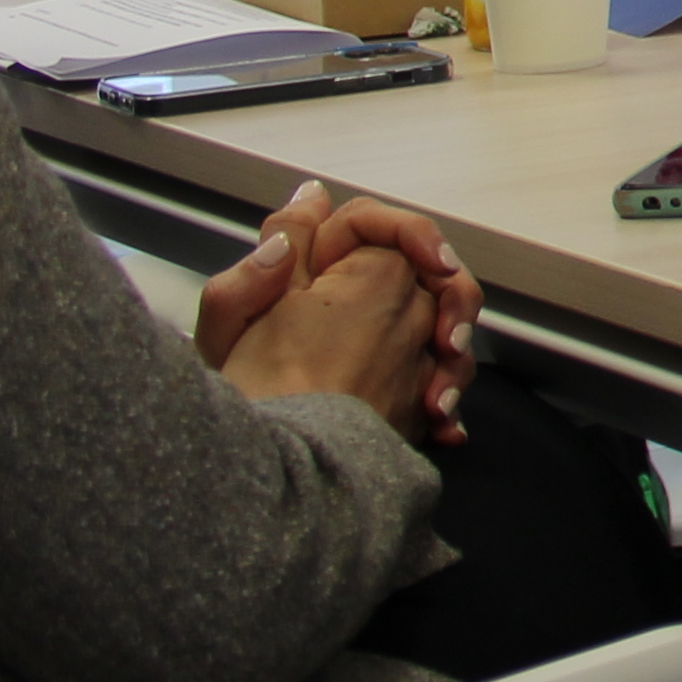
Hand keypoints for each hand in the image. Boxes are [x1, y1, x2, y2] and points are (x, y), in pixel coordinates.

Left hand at [198, 180, 478, 442]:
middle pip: (432, 276)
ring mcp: (389, 340)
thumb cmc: (233, 390)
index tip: (436, 265)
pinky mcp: (403, 383)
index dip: (415, 235)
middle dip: (454, 305)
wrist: (256, 461)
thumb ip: (250, 275)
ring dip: (454, 362)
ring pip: (447, 329)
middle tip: (447, 342)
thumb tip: (296, 220)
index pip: (377, 225)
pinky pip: (440, 380)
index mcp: (320, 269)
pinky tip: (442, 426)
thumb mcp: (228, 332)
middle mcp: (363, 295)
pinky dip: (446, 401)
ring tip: (439, 401)